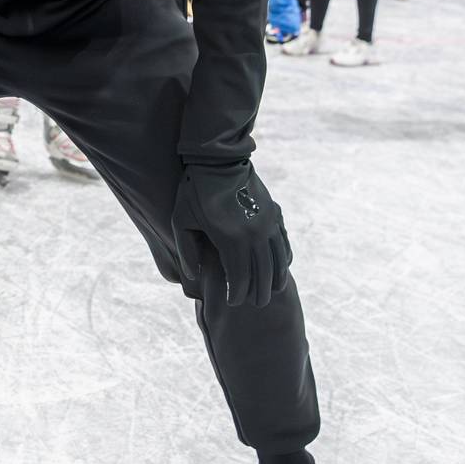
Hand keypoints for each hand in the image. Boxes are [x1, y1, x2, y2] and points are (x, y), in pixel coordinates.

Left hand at [170, 161, 291, 306]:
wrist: (218, 160)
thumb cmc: (194, 191)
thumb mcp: (180, 221)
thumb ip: (187, 251)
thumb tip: (195, 277)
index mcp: (231, 239)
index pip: (240, 278)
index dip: (237, 294)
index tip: (232, 302)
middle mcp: (255, 234)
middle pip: (263, 273)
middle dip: (259, 292)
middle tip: (255, 304)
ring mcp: (268, 223)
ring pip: (278, 260)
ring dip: (276, 279)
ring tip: (272, 292)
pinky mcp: (274, 213)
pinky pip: (283, 242)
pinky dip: (284, 258)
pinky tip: (281, 267)